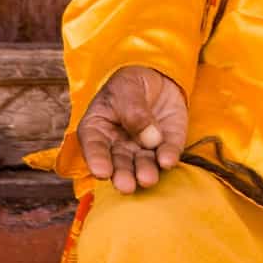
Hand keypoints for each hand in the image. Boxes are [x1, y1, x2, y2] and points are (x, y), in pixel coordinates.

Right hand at [77, 65, 187, 193]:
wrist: (158, 77)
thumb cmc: (130, 84)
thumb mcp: (126, 88)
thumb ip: (133, 110)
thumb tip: (149, 137)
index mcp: (97, 129)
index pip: (94, 147)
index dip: (96, 161)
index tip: (102, 172)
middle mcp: (118, 146)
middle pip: (119, 164)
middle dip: (123, 176)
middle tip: (127, 185)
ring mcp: (142, 150)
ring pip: (142, 165)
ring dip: (145, 172)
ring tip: (148, 179)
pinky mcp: (166, 147)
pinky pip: (167, 155)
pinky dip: (168, 159)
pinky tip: (168, 161)